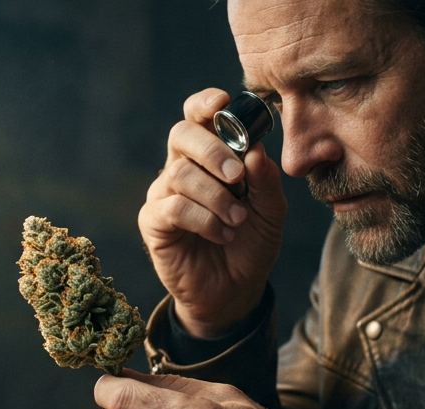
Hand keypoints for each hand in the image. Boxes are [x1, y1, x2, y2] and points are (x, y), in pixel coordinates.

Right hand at [139, 88, 286, 336]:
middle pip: (181, 134)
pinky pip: (173, 207)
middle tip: (237, 176)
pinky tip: (222, 234)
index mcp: (208, 156)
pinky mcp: (153, 223)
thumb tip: (255, 150)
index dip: (205, 103)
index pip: (197, 116)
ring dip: (216, 196)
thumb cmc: (251, 243)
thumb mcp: (271, 211)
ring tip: (237, 219)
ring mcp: (163, 194)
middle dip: (211, 149)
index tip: (223, 103)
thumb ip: (266, 180)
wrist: (236, 290)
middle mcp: (181, 168)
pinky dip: (204, 219)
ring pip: (180, 173)